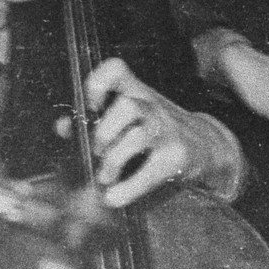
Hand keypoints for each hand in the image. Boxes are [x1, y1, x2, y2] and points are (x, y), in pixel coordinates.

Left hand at [84, 59, 232, 207]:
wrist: (206, 147)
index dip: (99, 84)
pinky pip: (150, 172)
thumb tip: (62, 126)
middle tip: (98, 151)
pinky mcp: (177, 157)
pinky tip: (114, 197)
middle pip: (126, 106)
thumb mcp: (130, 118)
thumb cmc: (155, 131)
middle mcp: (152, 106)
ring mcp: (167, 131)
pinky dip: (127, 189)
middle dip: (104, 132)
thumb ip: (93, 120)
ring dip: (113, 161)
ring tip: (106, 176)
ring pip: (137, 137)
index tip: (91, 106)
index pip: (118, 70)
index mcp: (136, 92)